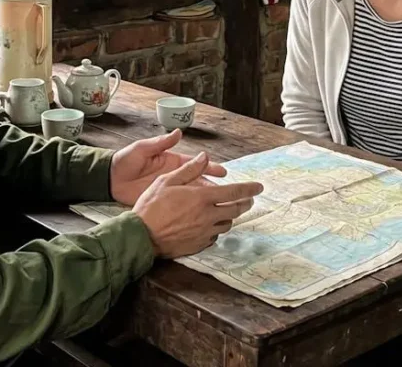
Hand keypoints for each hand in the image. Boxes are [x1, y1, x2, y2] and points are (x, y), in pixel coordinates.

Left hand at [109, 129, 226, 205]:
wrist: (109, 179)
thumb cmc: (125, 161)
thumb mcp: (142, 149)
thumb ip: (160, 142)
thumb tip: (178, 132)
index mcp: (171, 162)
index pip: (196, 165)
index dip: (210, 168)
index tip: (224, 172)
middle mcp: (174, 176)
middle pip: (198, 182)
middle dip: (214, 188)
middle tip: (230, 194)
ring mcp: (169, 191)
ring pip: (192, 197)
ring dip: (205, 202)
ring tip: (220, 208)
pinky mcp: (162, 202)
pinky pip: (180, 208)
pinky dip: (191, 212)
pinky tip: (201, 218)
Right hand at [133, 152, 263, 257]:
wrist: (142, 236)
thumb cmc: (151, 207)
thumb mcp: (166, 181)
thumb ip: (189, 170)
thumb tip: (205, 157)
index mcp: (202, 198)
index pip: (234, 192)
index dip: (249, 189)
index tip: (259, 187)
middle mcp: (207, 216)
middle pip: (236, 210)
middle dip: (245, 203)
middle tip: (248, 200)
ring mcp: (204, 232)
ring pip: (226, 224)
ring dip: (229, 216)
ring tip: (226, 211)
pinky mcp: (199, 244)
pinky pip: (214, 237)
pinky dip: (215, 229)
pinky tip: (209, 226)